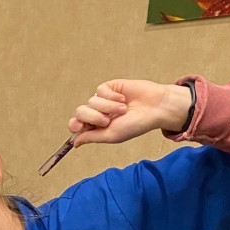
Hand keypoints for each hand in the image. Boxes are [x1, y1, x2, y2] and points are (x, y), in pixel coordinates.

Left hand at [68, 79, 193, 147]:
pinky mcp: (111, 87)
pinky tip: (123, 99)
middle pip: (80, 112)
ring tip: (123, 110)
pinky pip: (100, 90)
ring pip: (91, 101)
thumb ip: (91, 137)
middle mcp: (98, 113)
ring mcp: (104, 99)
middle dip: (93, 117)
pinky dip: (111, 96)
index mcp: (96, 127)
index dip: (75, 125)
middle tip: (107, 121)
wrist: (154, 108)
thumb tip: (74, 143)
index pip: (76, 124)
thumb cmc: (135, 125)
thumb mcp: (111, 135)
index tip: (80, 126)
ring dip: (108, 107)